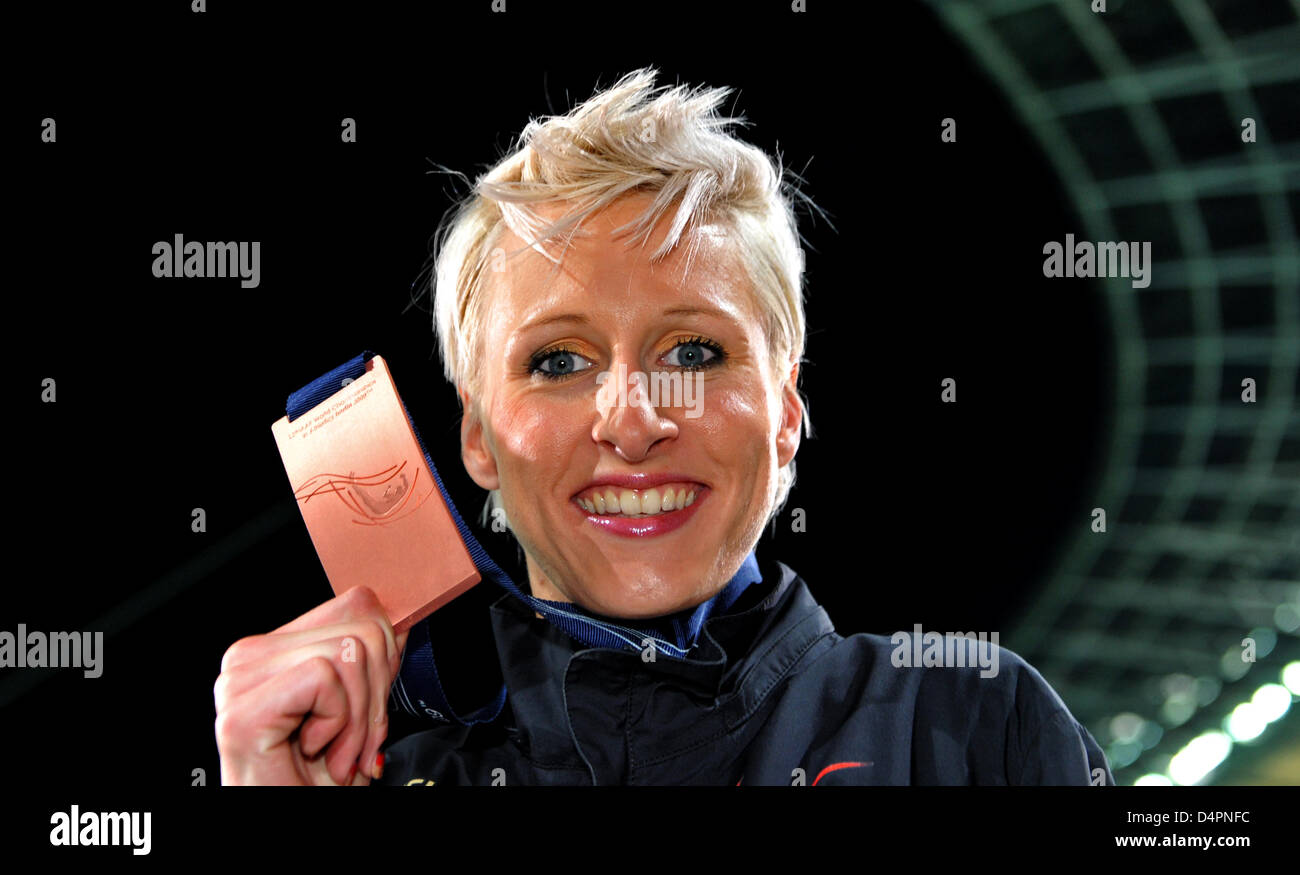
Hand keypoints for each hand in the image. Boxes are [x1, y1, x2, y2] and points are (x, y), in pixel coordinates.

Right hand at [214, 585, 409, 784]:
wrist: (293, 822)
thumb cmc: (316, 782)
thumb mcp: (358, 707)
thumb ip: (372, 659)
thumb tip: (402, 620)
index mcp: (274, 649)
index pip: (356, 604)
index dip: (384, 657)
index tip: (369, 708)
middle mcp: (248, 657)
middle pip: (362, 626)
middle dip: (376, 694)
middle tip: (352, 741)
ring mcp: (238, 679)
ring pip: (350, 651)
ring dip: (358, 717)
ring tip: (334, 751)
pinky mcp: (242, 710)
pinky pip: (326, 677)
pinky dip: (339, 722)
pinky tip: (316, 750)